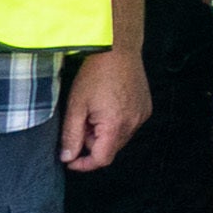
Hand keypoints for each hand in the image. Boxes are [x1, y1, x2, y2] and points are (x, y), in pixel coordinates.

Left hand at [60, 46, 147, 171]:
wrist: (118, 48)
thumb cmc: (96, 73)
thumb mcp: (76, 105)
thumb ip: (71, 135)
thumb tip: (67, 157)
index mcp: (116, 125)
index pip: (101, 159)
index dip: (84, 164)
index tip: (70, 159)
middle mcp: (133, 123)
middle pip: (110, 148)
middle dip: (92, 143)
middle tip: (80, 122)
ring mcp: (142, 115)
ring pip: (119, 137)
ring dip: (104, 132)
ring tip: (93, 110)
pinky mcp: (145, 107)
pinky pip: (129, 124)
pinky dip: (116, 122)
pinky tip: (107, 104)